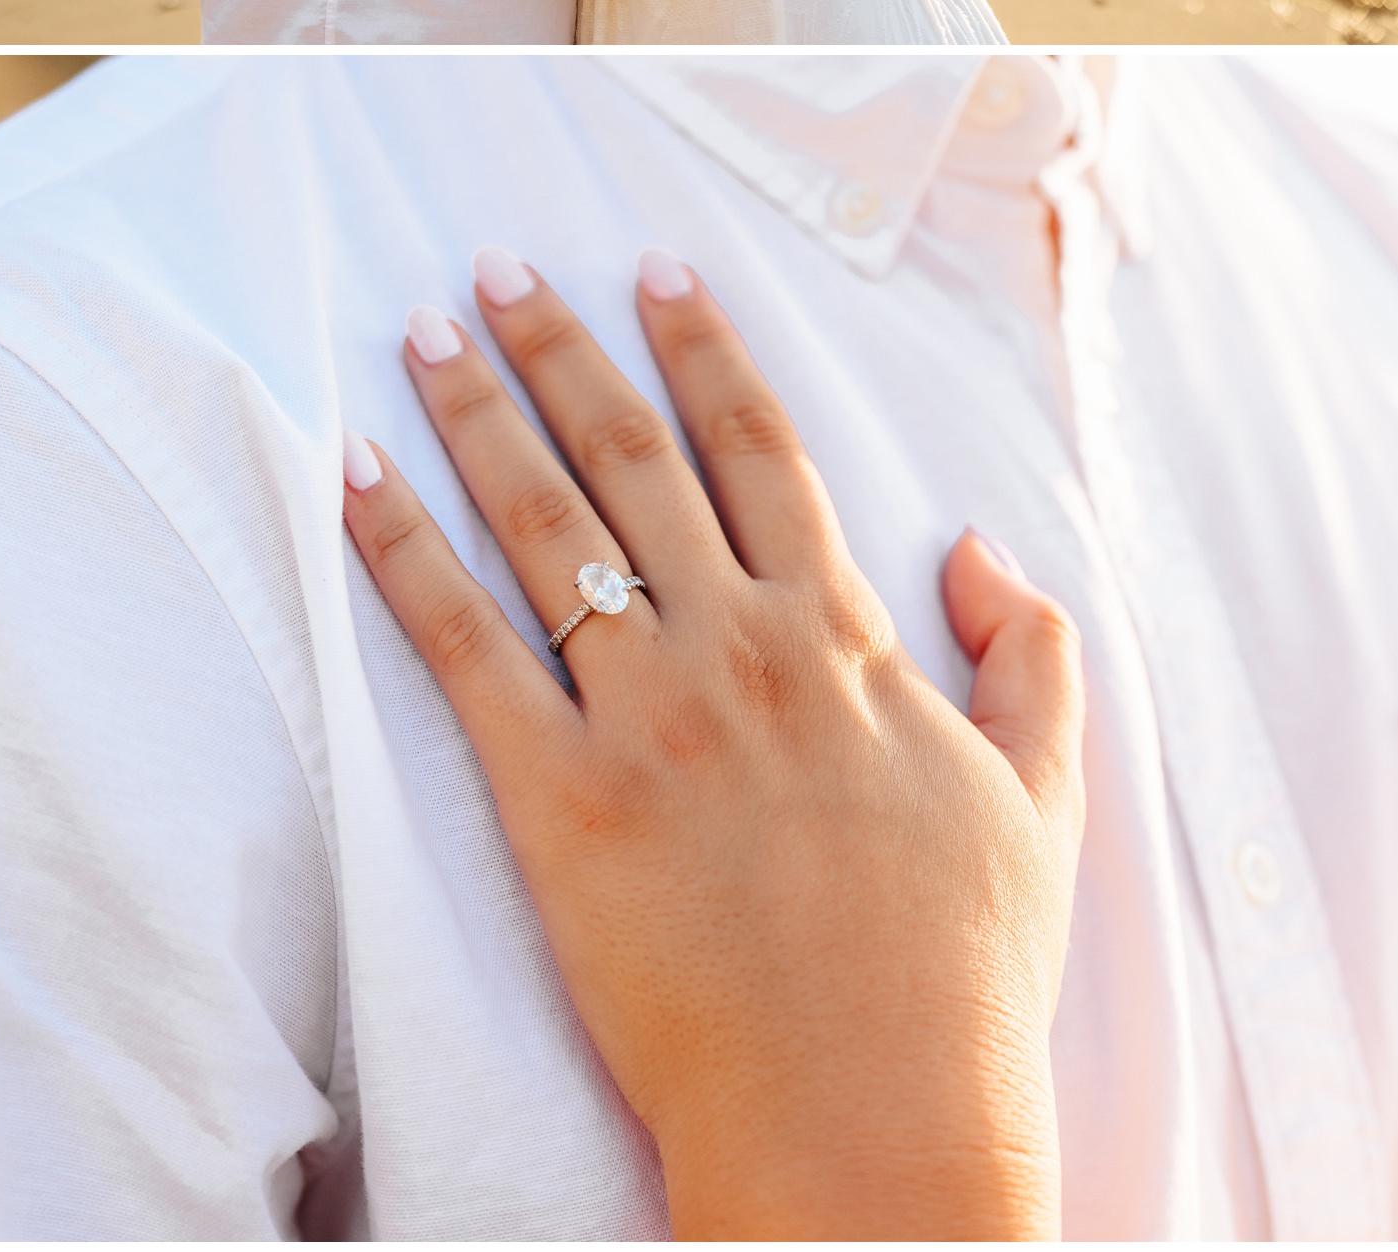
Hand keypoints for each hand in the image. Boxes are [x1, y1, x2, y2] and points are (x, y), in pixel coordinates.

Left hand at [343, 257, 1086, 1240]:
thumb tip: (978, 545)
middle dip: (560, 349)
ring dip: (476, 414)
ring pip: (542, 522)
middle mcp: (737, 648)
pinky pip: (462, 649)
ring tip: (422, 334)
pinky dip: (401, 553)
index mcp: (842, 637)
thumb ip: (1027, 655)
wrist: (872, 1127)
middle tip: (497, 271)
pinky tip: (355, 477)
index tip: (656, 272)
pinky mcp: (558, 800)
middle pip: (630, 456)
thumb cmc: (960, 977)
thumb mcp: (1042, 799)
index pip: (758, 448)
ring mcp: (644, 717)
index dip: (703, 347)